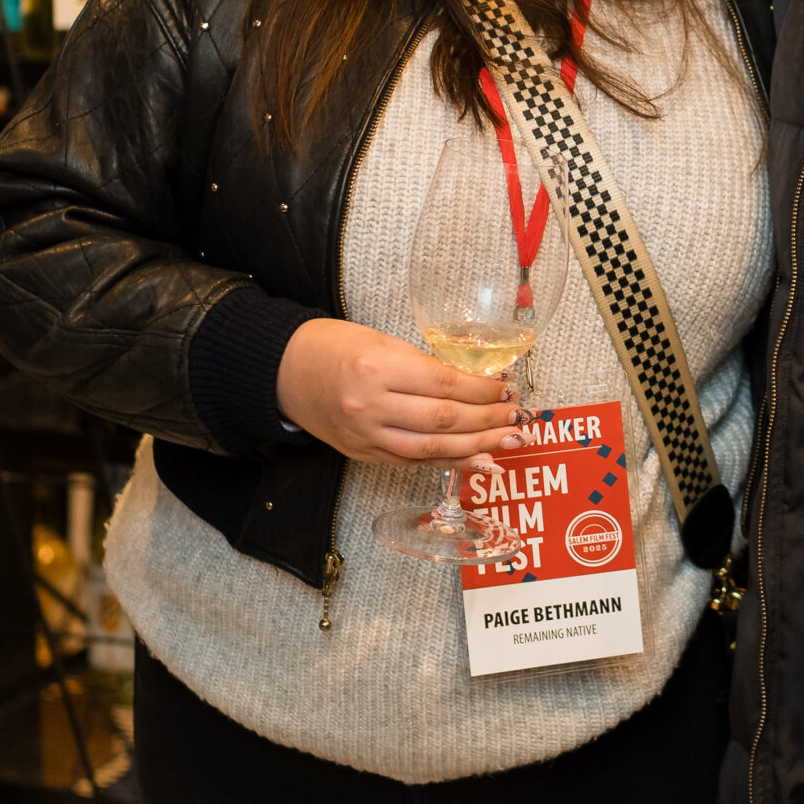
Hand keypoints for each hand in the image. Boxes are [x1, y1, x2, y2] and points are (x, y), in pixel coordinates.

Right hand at [275, 318, 526, 468]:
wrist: (285, 371)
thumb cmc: (335, 347)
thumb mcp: (382, 342)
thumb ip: (423, 365)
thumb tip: (474, 385)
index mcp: (377, 368)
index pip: (443, 384)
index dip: (481, 390)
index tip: (507, 388)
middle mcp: (371, 406)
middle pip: (443, 420)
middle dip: (488, 421)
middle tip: (519, 417)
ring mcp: (366, 435)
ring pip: (432, 448)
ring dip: (477, 446)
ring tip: (509, 440)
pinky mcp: (363, 453)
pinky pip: (414, 461)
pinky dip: (449, 462)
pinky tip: (478, 461)